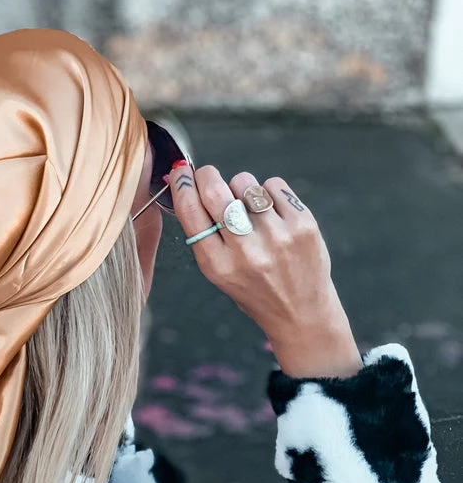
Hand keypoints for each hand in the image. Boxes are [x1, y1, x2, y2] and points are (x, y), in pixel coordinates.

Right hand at [167, 163, 362, 378]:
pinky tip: (272, 214)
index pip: (191, 213)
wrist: (302, 311)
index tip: (181, 171)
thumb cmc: (256, 291)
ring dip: (241, 188)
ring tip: (250, 209)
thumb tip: (189, 189)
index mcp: (218, 265)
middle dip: (206, 175)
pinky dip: (268, 192)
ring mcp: (276, 234)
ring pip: (244, 182)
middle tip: (207, 175)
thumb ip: (205, 237)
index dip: (181, 186)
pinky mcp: (301, 223)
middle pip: (214, 191)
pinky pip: (273, 184)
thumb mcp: (220, 274)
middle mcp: (245, 249)